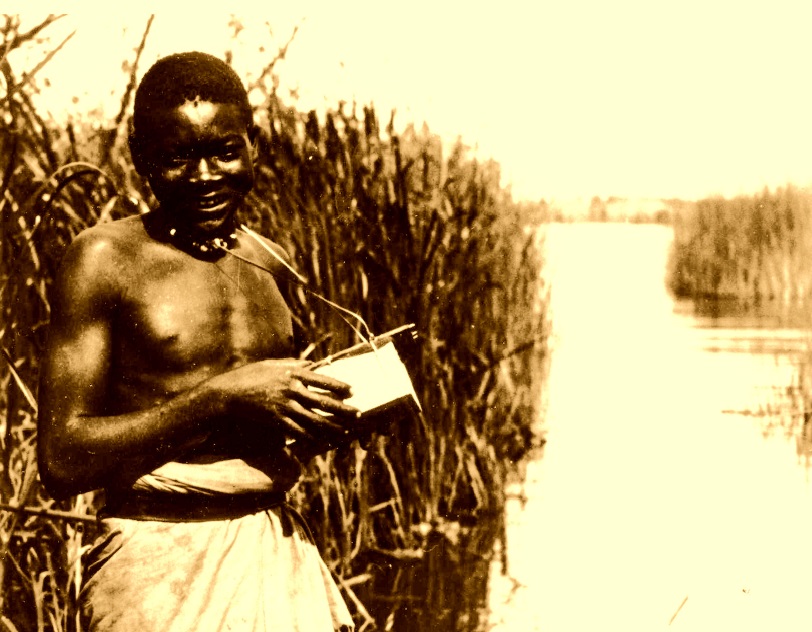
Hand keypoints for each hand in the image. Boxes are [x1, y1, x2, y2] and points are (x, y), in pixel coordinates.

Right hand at [214, 359, 359, 441]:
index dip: (339, 386)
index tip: (352, 391)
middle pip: (323, 401)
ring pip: (314, 419)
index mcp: (291, 373)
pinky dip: (312, 437)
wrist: (226, 395)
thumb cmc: (247, 376)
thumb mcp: (270, 364)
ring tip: (345, 432)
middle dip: (343, 409)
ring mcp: (284, 406)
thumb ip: (291, 364)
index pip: (322, 379)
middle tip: (358, 414)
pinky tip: (322, 441)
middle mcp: (291, 389)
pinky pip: (298, 431)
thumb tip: (310, 364)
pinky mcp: (276, 421)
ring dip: (332, 427)